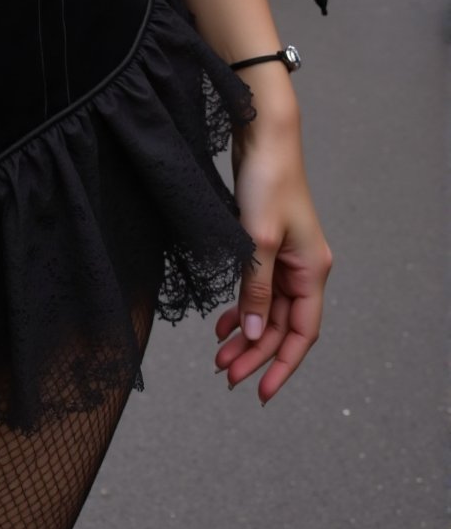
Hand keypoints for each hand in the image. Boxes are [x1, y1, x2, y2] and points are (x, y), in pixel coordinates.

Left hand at [215, 121, 332, 403]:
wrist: (263, 136)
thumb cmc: (268, 181)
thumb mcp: (258, 240)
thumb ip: (256, 289)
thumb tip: (256, 333)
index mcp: (311, 271)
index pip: (301, 333)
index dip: (282, 365)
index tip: (260, 392)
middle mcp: (303, 268)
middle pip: (282, 326)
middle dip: (255, 353)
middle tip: (225, 376)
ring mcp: (286, 257)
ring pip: (267, 310)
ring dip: (246, 333)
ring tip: (218, 356)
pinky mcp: (268, 245)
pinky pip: (257, 289)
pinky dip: (242, 308)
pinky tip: (223, 323)